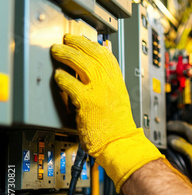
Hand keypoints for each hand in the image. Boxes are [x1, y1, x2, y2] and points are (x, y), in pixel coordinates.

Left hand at [51, 34, 163, 190]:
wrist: (121, 143)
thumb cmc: (118, 128)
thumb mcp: (118, 100)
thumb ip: (107, 86)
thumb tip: (93, 75)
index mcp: (119, 83)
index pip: (107, 55)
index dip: (92, 45)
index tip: (82, 41)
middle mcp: (111, 84)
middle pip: (93, 55)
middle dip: (77, 44)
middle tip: (66, 41)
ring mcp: (100, 92)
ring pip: (82, 63)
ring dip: (67, 55)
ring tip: (57, 52)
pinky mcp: (88, 102)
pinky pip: (71, 83)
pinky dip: (62, 77)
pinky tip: (57, 76)